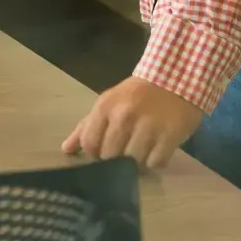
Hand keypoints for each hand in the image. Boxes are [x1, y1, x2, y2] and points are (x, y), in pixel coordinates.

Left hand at [62, 75, 203, 171]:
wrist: (174, 77)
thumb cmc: (137, 94)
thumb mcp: (109, 103)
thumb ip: (87, 126)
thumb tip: (66, 149)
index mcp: (105, 107)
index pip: (90, 145)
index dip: (95, 154)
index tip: (104, 152)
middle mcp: (124, 117)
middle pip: (110, 157)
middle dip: (116, 160)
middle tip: (125, 152)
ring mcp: (148, 127)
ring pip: (133, 163)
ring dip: (137, 163)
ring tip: (142, 150)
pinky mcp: (170, 136)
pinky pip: (156, 163)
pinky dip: (155, 162)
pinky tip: (157, 150)